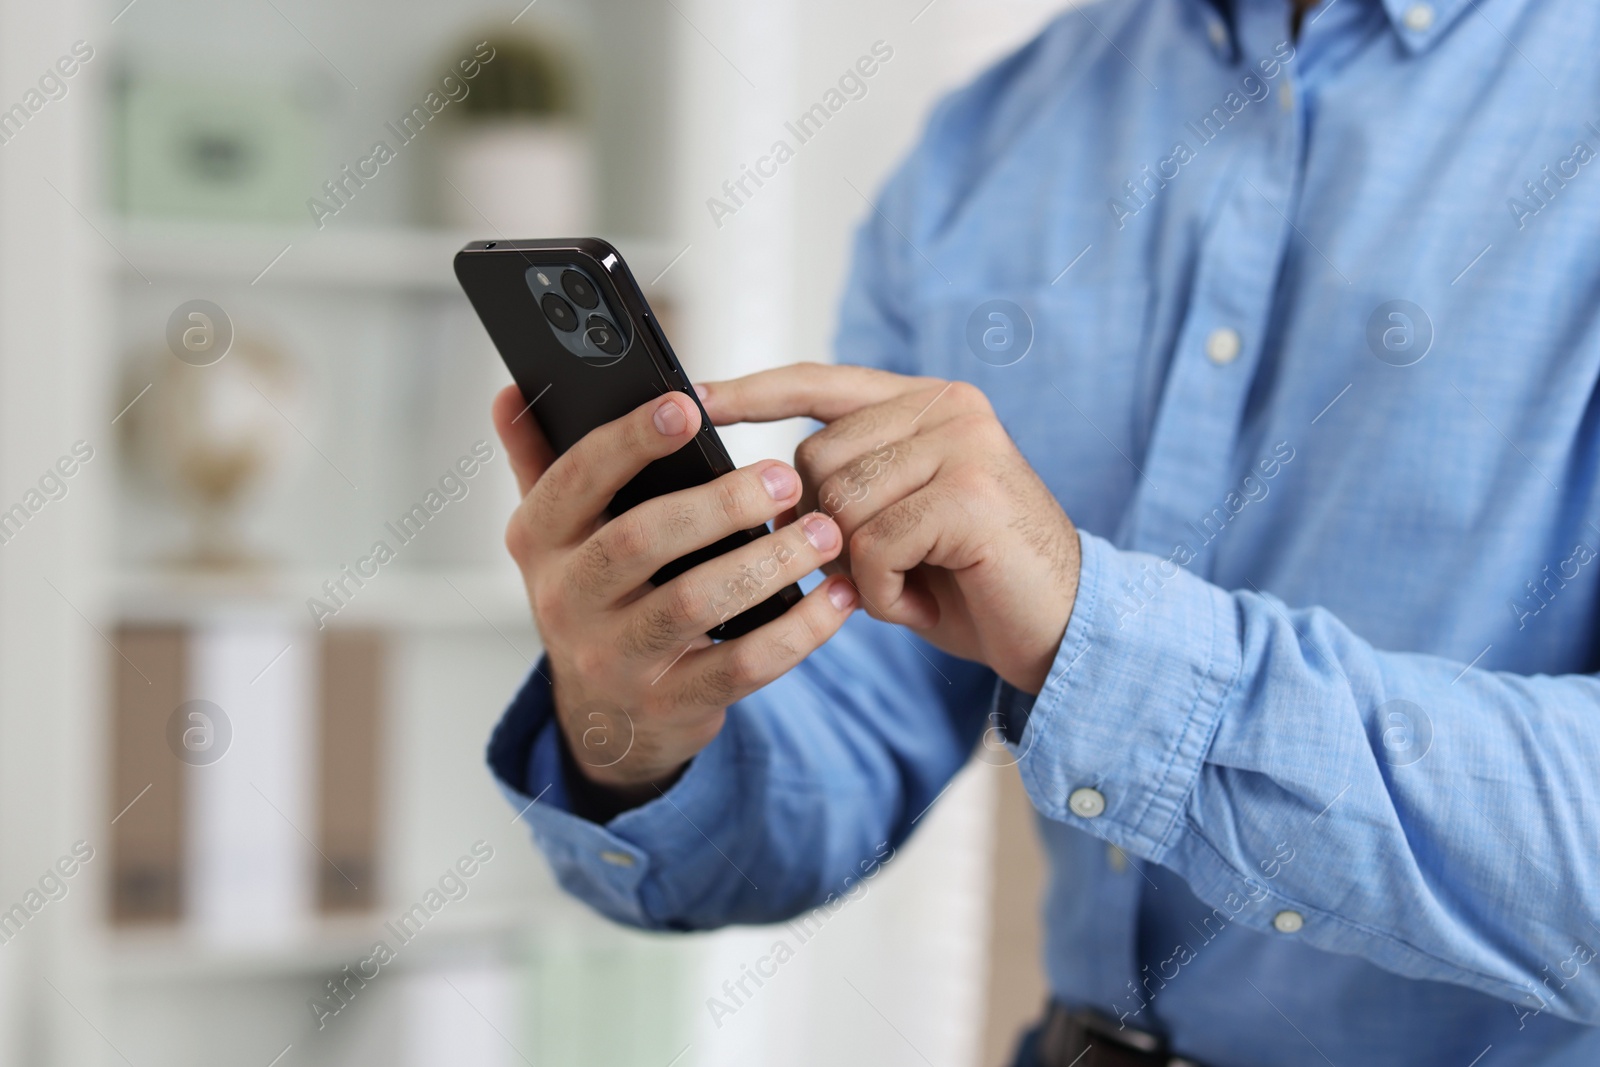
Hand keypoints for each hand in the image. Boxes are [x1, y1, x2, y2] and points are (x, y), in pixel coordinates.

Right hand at [492, 385, 858, 802]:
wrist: (604, 720)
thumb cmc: (595, 602)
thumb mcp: (556, 538)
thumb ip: (540, 462)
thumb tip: (512, 391)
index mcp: (540, 542)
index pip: (576, 479)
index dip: (630, 440)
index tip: (687, 406)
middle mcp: (566, 601)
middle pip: (641, 540)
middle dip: (719, 503)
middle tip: (785, 479)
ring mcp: (616, 660)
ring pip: (697, 603)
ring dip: (768, 563)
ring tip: (822, 533)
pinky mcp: (671, 706)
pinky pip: (742, 666)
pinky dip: (798, 631)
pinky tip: (835, 598)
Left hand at [698, 364, 1079, 694]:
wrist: (1064, 630)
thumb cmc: (972, 582)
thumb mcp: (899, 522)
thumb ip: (847, 490)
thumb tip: (763, 495)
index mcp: (926, 404)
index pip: (820, 383)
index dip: (755, 392)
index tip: (697, 398)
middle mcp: (947, 407)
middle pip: (813, 459)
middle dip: (826, 529)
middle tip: (880, 567)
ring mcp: (963, 444)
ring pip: (838, 506)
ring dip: (859, 568)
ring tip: (911, 581)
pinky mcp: (969, 493)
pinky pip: (871, 547)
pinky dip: (882, 592)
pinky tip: (923, 599)